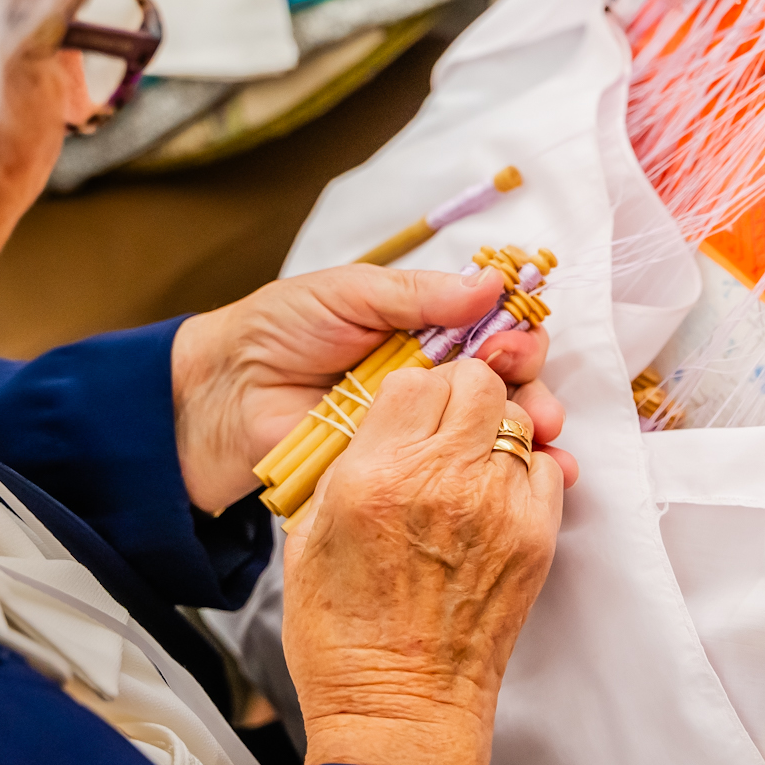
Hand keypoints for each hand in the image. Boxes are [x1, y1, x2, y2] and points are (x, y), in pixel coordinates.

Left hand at [169, 265, 574, 513]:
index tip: (513, 345)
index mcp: (425, 329)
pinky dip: (501, 482)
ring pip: (491, 433)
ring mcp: (420, 430)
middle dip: (532, 390)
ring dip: (528, 436)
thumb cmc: (280, 330)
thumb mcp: (351, 294)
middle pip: (506, 384)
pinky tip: (536, 479)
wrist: (222, 395)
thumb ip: (418, 295)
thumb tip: (491, 283)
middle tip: (530, 401)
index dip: (516, 337)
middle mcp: (433, 379)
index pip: (493, 330)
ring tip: (542, 441)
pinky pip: (455, 477)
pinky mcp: (404, 472)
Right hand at [283, 357, 563, 764]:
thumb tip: (378, 420)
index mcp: (377, 475)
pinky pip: (546, 467)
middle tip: (444, 425)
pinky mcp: (537, 534)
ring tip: (468, 466)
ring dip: (493, 430)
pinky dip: (524, 471)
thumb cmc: (346, 636)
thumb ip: (346, 463)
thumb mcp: (308, 536)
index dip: (410, 391)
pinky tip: (494, 497)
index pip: (413, 379)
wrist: (402, 708)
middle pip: (475, 382)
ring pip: (516, 418)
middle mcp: (444, 480)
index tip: (406, 412)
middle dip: (459, 395)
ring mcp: (499, 506)